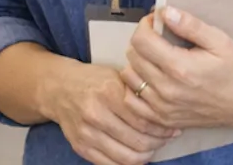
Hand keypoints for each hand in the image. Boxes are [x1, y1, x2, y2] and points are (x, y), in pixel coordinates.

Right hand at [47, 62, 177, 164]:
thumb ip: (138, 93)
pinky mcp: (80, 147)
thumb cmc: (94, 80)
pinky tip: (136, 155)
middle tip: (167, 139)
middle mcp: (96, 114)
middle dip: (158, 143)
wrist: (59, 88)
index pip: (144, 120)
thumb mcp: (117, 76)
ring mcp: (86, 134)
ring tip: (153, 147)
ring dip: (146, 156)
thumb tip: (167, 111)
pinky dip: (128, 163)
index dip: (163, 128)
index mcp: (108, 92)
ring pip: (127, 157)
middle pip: (138, 141)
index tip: (173, 127)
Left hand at [121, 7, 232, 130]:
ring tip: (153, 57)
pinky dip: (134, 87)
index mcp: (180, 67)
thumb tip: (166, 12)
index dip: (145, 25)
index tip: (157, 22)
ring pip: (129, 78)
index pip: (141, 40)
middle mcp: (167, 89)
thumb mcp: (219, 41)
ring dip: (137, 62)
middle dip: (141, 40)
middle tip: (157, 37)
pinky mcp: (162, 118)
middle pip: (132, 56)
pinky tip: (148, 78)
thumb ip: (191, 25)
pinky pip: (131, 101)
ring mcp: (162, 107)